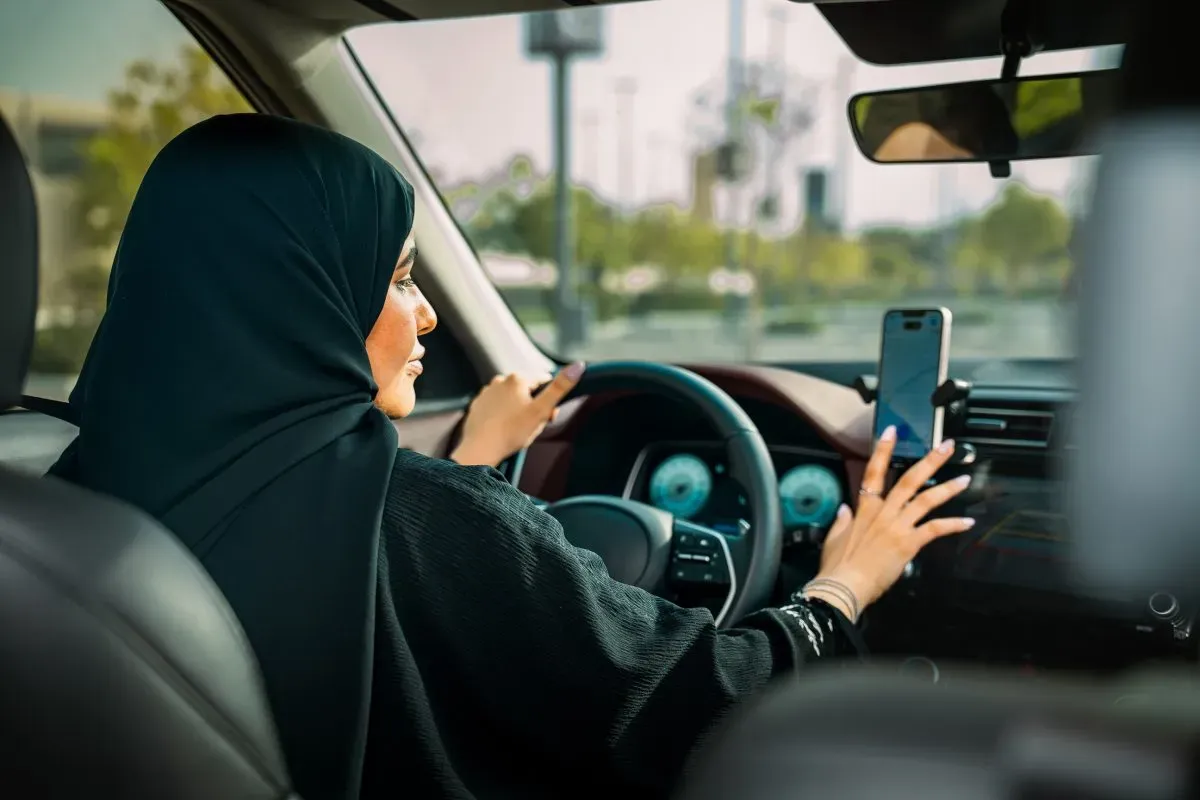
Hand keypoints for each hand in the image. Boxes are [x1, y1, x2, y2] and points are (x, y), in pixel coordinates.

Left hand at [450, 361, 585, 467]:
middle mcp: (500, 381)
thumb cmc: (511, 432)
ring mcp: (487, 392)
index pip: (544, 381)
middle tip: (531, 425)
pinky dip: (501, 416)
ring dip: (517, 410)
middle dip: (532, 406)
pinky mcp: (478, 405)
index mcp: (518, 379)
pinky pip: (496, 407)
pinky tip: (503, 428)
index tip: (546, 414)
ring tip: (516, 429)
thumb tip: (577, 366)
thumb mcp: (542, 410)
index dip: (549, 399)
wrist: (481, 449)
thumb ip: (560, 387)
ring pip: (511, 398)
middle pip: (527, 390)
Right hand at [803, 427, 974, 621]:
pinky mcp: (909, 543)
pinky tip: (967, 522)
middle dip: (930, 461)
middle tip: (947, 446)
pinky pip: (935, 529)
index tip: (892, 431)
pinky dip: (952, 525)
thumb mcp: (834, 537)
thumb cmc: (837, 564)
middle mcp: (884, 512)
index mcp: (865, 508)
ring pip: (926, 499)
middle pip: (909, 480)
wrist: (845, 585)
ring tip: (965, 478)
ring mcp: (898, 526)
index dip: (883, 450)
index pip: (874, 472)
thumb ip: (843, 520)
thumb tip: (846, 509)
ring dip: (947, 488)